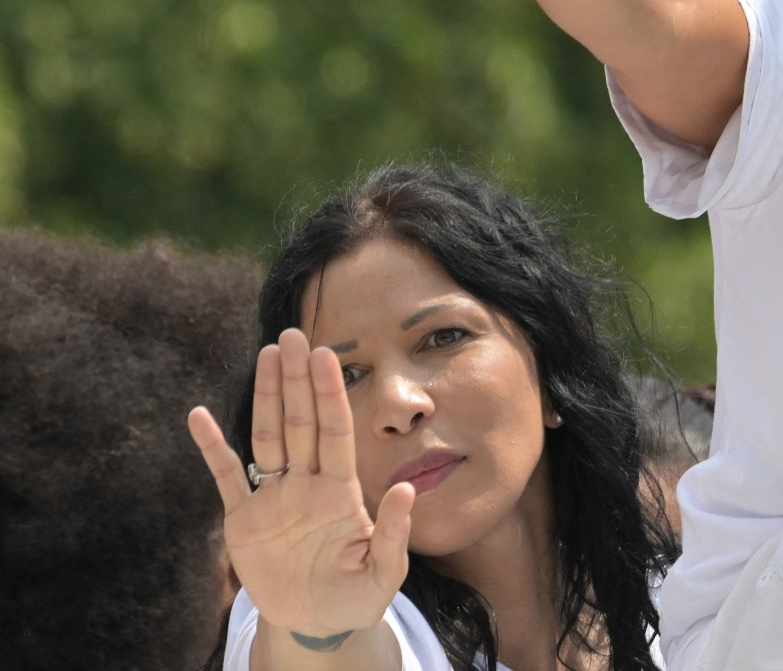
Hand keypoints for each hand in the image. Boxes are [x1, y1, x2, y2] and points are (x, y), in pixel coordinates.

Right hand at [187, 328, 413, 640]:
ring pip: (268, 436)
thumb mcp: (384, 571)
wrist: (315, 623)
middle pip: (300, 422)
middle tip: (293, 335)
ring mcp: (274, 498)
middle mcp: (307, 484)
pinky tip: (199, 416)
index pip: (336, 431)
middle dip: (297, 380)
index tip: (329, 354)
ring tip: (266, 354)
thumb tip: (406, 489)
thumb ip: (394, 532)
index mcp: (340, 491)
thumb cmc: (356, 596)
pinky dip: (212, 447)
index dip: (331, 394)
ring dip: (265, 396)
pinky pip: (226, 476)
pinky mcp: (243, 520)